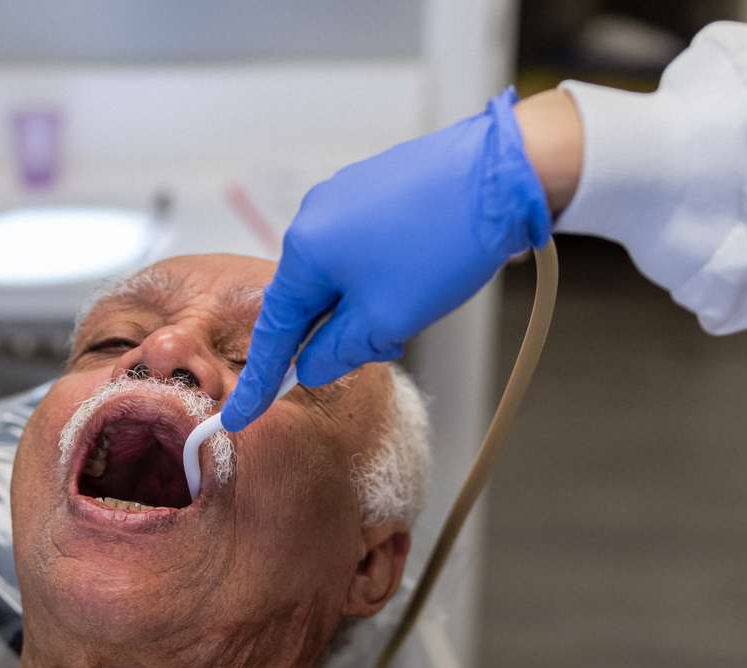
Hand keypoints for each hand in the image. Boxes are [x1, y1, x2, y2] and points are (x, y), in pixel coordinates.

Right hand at [221, 88, 550, 431]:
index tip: (241, 413)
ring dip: (366, 303)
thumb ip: (339, 352)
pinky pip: (362, 245)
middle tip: (382, 344)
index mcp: (304, 250)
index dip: (261, 379)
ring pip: (340, 273)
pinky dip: (381, 274)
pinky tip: (418, 274)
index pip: (274, 330)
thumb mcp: (387, 320)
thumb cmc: (444, 243)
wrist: (505, 174)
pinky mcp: (376, 186)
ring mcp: (345, 195)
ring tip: (416, 301)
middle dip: (338, 331)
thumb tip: (313, 366)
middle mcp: (315, 216)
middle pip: (309, 298)